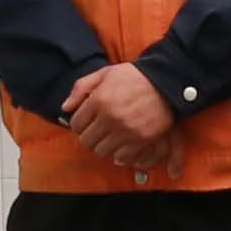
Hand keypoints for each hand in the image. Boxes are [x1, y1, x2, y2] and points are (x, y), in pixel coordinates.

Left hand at [60, 62, 181, 173]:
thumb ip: (81, 88)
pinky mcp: (141, 139)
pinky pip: (121, 157)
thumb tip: (64, 108)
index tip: (87, 123)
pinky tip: (123, 144)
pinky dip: (120, 154)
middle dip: (89, 137)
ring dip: (104, 146)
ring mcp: (126, 130)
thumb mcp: (104, 73)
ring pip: (102, 151)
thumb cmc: (134, 76)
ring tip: (111, 137)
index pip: (76, 124)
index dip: (79, 125)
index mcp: (99, 100)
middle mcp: (110, 117)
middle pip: (87, 141)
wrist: (166, 80)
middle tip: (98, 131)